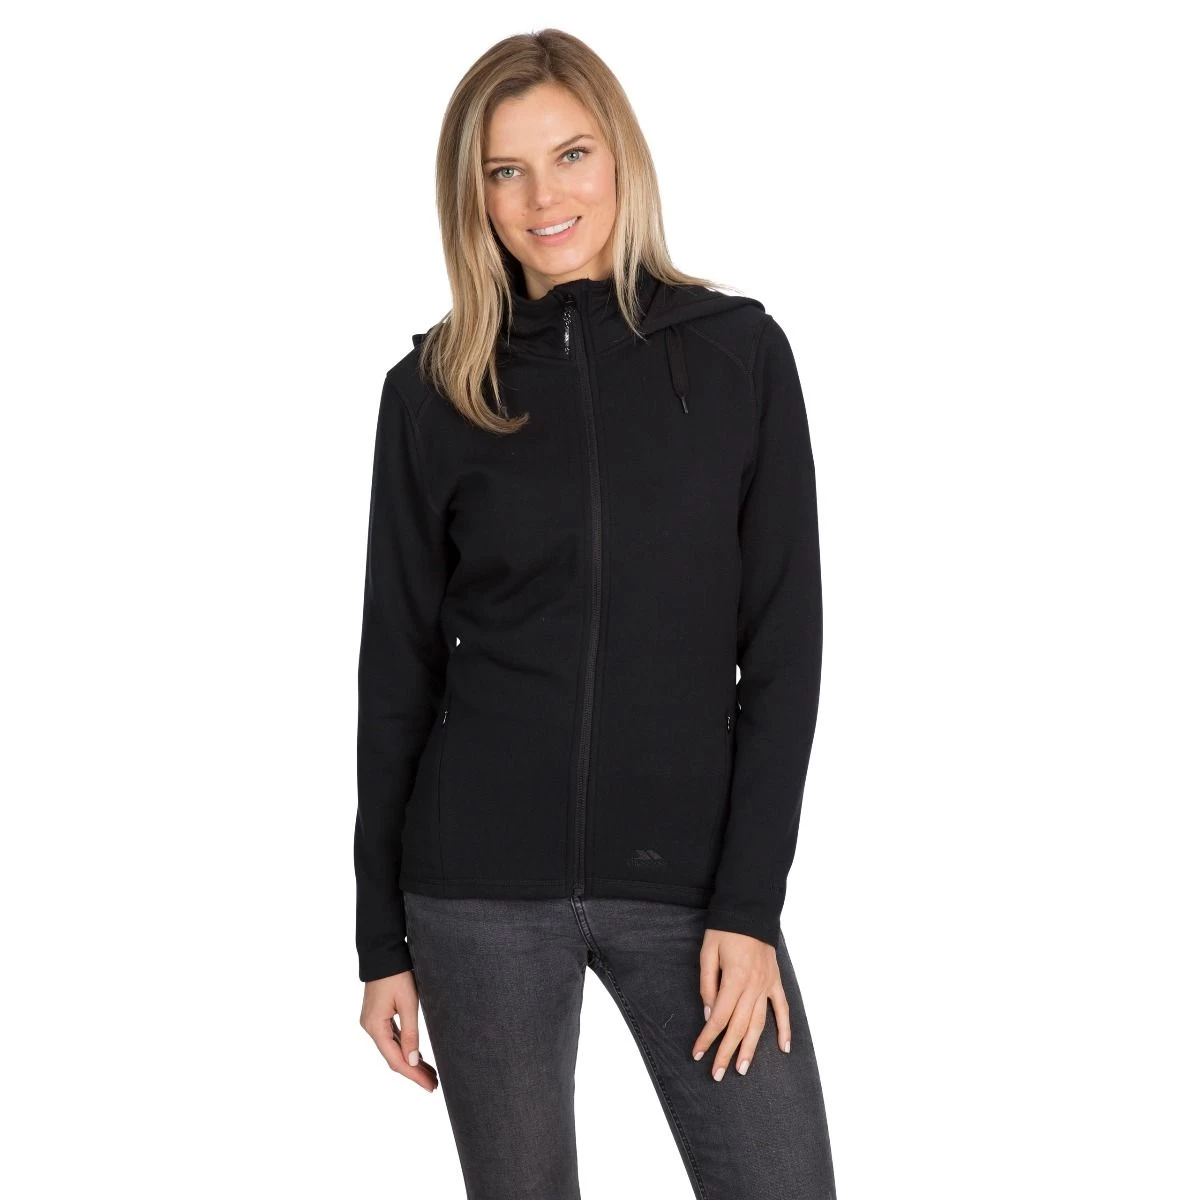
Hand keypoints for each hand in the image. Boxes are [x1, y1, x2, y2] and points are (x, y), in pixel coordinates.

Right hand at [360, 971, 438, 1092]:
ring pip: (393, 1049)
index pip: (396, 1060)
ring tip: (430, 1073)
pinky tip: (417, 1056)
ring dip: (410, 1061)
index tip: (430, 1086)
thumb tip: (412, 1062)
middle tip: (434, 1084)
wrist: (383, 952)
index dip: (414, 1076)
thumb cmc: (397, 974)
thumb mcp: (408, 1003)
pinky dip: (405, 1048)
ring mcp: (373, 1022)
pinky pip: (392, 1038)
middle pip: (393, 1057)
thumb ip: (410, 1033)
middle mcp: (371, 1027)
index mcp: (375, 1027)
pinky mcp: (377, 1016)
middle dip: (414, 1072)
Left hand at [691, 928, 790, 1080]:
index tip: (698, 1054)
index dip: (707, 1038)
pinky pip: (782, 1009)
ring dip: (751, 1048)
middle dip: (727, 1052)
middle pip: (738, 1026)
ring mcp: (767, 985)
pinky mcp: (775, 981)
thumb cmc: (725, 930)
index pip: (719, 1017)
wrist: (750, 910)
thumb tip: (709, 1014)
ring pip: (759, 1024)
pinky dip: (785, 1029)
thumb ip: (707, 984)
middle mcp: (753, 986)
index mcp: (734, 979)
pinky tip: (784, 1048)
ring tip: (743, 1069)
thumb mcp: (708, 952)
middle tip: (718, 1074)